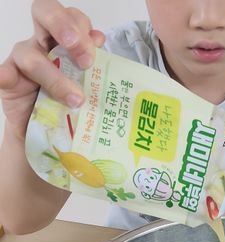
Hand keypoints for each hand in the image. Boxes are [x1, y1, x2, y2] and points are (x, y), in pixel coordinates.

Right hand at [0, 0, 104, 136]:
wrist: (49, 125)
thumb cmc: (70, 101)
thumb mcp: (88, 84)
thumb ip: (94, 65)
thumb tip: (99, 39)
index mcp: (66, 40)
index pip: (72, 18)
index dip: (82, 27)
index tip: (95, 49)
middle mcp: (43, 43)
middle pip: (46, 16)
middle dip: (65, 29)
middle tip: (84, 60)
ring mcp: (23, 59)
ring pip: (32, 55)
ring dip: (55, 77)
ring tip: (75, 99)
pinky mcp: (9, 79)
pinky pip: (5, 73)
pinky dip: (5, 75)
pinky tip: (7, 79)